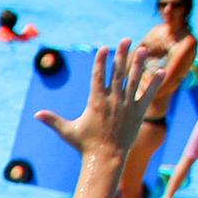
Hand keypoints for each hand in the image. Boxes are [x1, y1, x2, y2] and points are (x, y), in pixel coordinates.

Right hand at [38, 37, 155, 160]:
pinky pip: (148, 95)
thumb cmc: (85, 145)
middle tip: (126, 40)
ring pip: (134, 80)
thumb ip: (52, 120)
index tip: (104, 48)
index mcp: (95, 101)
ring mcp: (127, 105)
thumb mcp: (67, 131)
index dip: (101, 61)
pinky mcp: (139, 113)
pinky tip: (161, 71)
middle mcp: (112, 100)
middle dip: (122, 55)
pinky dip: (155, 83)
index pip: (98, 76)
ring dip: (139, 64)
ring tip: (143, 50)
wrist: (106, 158)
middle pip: (118, 72)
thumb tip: (35, 115)